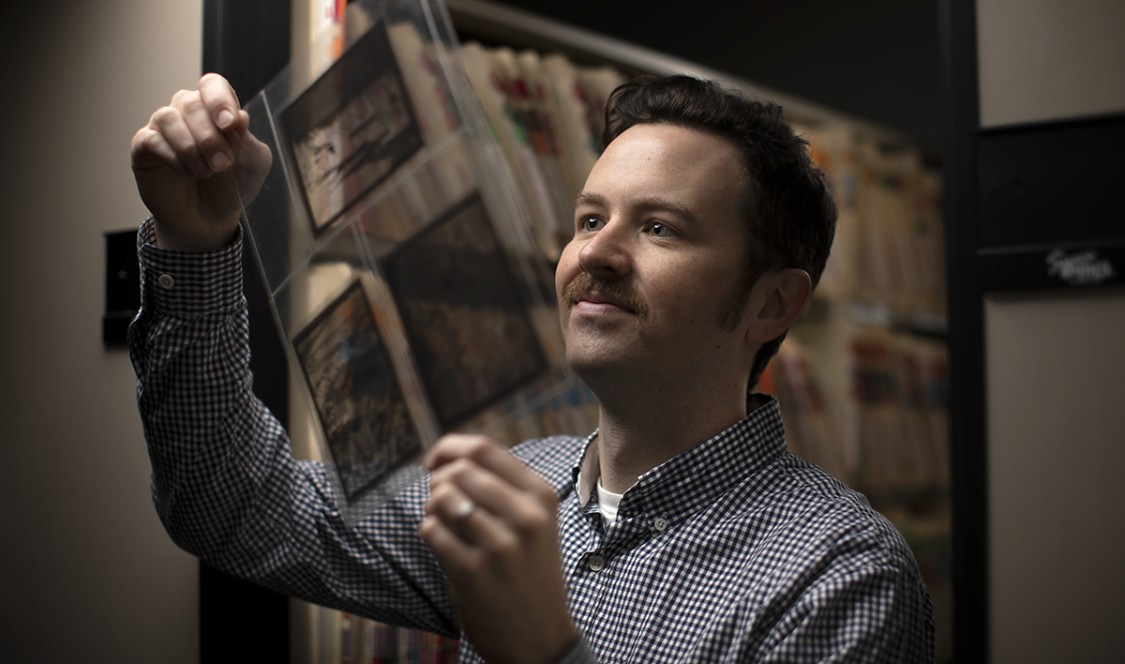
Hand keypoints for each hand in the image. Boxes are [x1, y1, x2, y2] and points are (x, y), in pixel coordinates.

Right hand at [130, 73, 271, 250]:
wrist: (209, 219)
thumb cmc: (231, 187)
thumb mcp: (254, 165)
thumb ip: (250, 141)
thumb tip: (240, 117)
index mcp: (216, 110)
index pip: (212, 85)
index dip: (219, 99)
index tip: (229, 124)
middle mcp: (187, 113)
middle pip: (191, 102)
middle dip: (210, 136)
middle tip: (222, 164)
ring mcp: (163, 128)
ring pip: (168, 117)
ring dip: (191, 148)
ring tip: (206, 173)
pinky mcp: (144, 147)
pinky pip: (151, 139)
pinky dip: (173, 157)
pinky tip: (186, 173)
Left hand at [422, 434, 578, 663]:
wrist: (541, 639)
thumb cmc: (530, 573)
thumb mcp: (536, 522)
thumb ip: (504, 487)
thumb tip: (449, 455)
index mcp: (541, 496)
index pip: (484, 448)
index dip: (448, 448)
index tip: (435, 462)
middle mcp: (525, 516)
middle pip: (458, 470)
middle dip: (437, 481)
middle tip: (440, 502)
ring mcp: (500, 545)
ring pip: (442, 497)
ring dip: (432, 507)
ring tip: (442, 523)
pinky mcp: (474, 573)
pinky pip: (431, 531)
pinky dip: (429, 533)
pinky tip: (443, 547)